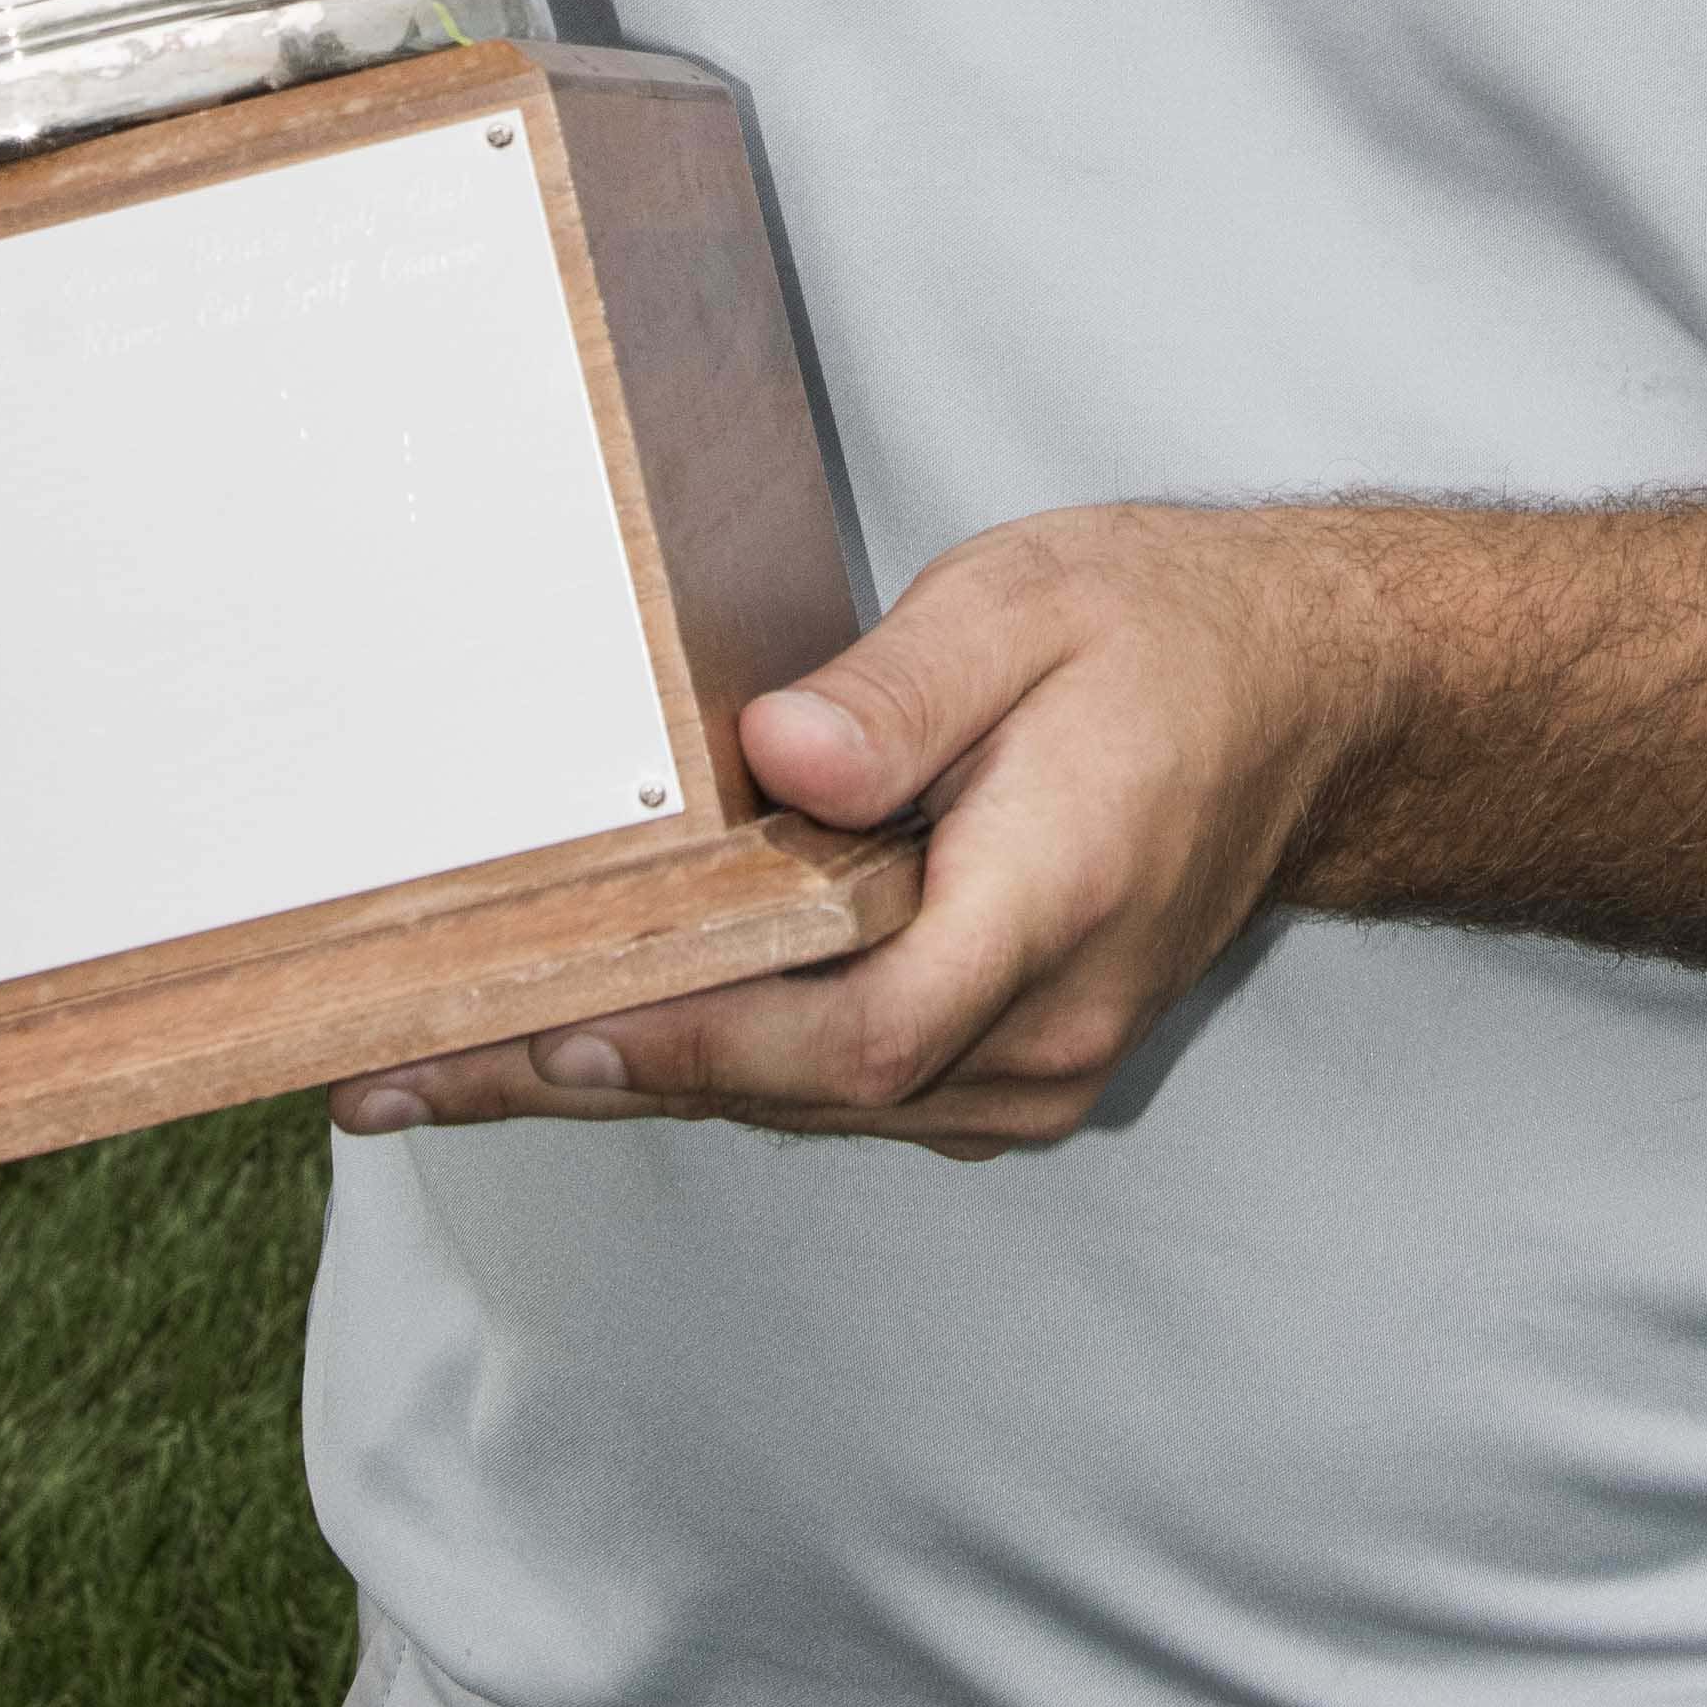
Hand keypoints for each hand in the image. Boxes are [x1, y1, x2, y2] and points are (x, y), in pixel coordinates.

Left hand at [329, 503, 1400, 1160]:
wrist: (1309, 701)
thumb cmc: (1163, 633)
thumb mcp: (1030, 605)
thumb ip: (903, 691)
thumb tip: (775, 758)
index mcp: (1052, 908)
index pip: (855, 1032)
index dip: (694, 1048)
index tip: (541, 1039)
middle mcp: (1044, 1028)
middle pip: (795, 1091)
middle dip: (592, 1078)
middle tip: (397, 1075)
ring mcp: (1036, 1065)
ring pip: (807, 1102)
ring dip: (635, 1082)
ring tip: (447, 1069)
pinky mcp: (1011, 1062)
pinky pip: (842, 1085)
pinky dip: (720, 1064)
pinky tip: (601, 1039)